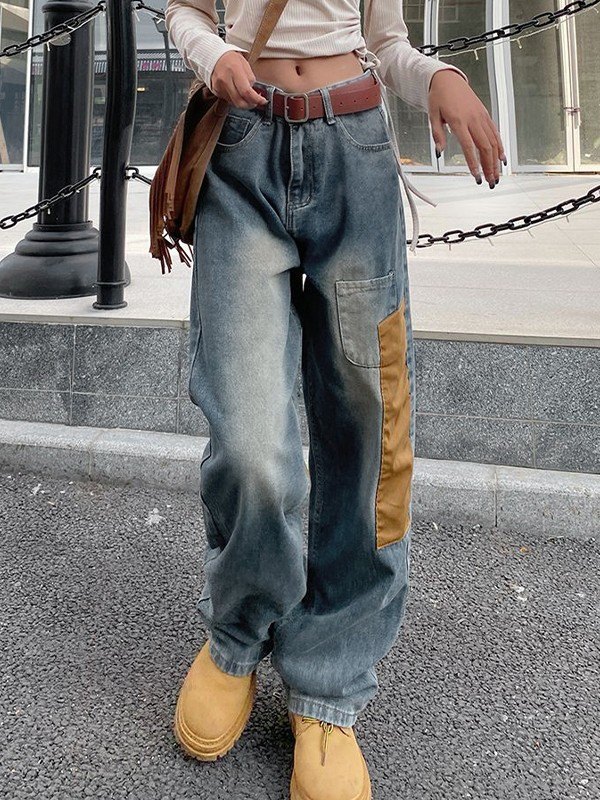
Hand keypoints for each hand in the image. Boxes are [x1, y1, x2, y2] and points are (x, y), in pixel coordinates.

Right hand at [210, 52, 268, 109]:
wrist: (216, 57)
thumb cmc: (232, 60)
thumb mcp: (245, 65)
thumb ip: (250, 80)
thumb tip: (254, 94)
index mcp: (234, 70)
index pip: (246, 91)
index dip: (256, 99)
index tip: (263, 101)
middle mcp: (225, 80)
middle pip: (239, 102)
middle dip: (250, 105)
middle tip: (255, 102)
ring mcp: (219, 86)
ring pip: (234, 103)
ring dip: (243, 101)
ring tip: (246, 94)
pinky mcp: (215, 91)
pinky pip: (228, 100)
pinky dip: (235, 99)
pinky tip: (237, 92)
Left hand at [428, 68, 505, 187]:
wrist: (448, 79)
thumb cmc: (438, 97)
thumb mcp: (432, 115)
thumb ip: (437, 134)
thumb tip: (440, 152)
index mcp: (459, 120)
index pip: (468, 146)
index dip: (474, 163)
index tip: (476, 177)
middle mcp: (473, 119)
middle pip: (485, 147)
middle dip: (489, 166)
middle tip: (490, 182)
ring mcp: (481, 117)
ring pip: (493, 141)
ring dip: (495, 161)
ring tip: (496, 176)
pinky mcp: (485, 115)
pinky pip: (495, 133)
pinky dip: (500, 147)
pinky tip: (502, 159)